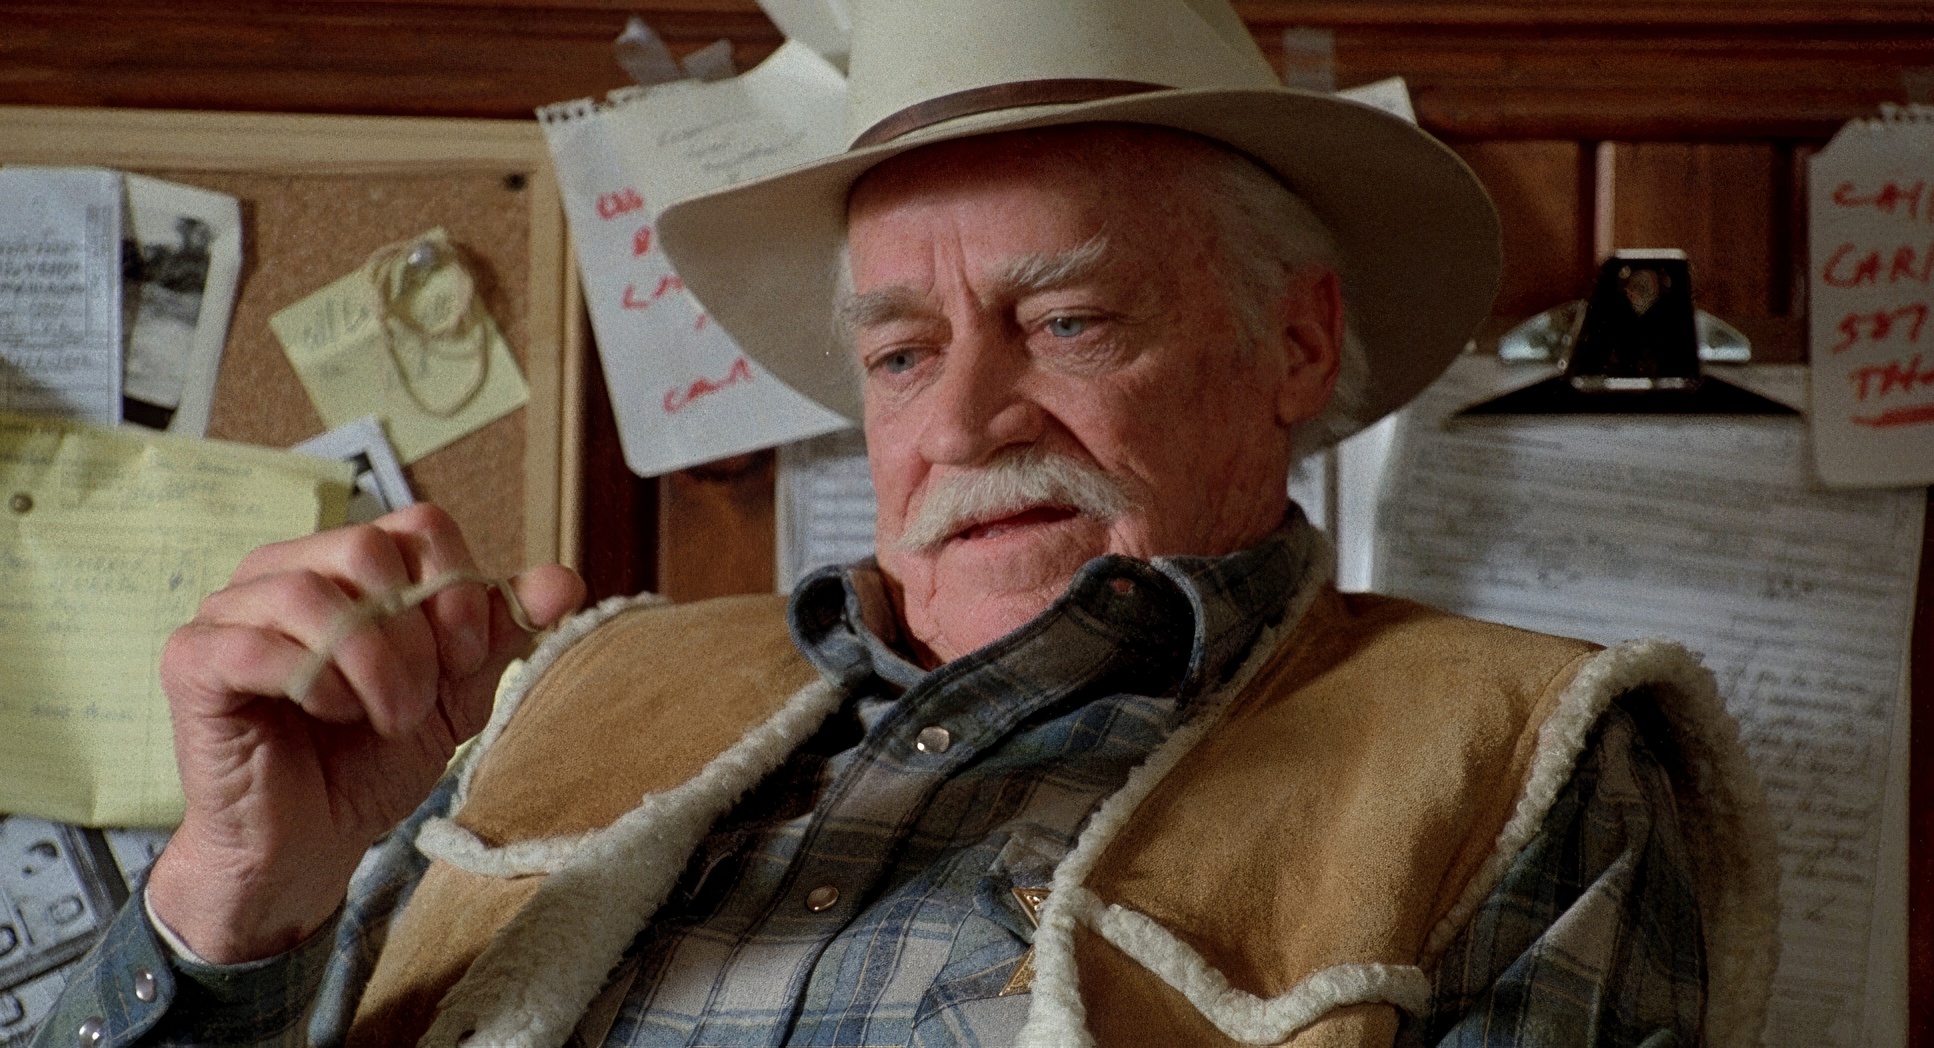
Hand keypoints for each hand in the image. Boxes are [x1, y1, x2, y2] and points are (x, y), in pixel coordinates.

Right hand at [144, 504, 583, 962]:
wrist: (310, 844)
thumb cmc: (371, 758)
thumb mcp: (454, 693)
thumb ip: (501, 633)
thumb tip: (564, 580)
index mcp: (346, 566)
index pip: (418, 525)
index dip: (459, 590)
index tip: (468, 660)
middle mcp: (283, 571)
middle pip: (366, 548)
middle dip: (415, 632)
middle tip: (422, 699)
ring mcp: (229, 612)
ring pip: (309, 593)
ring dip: (370, 665)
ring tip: (387, 718)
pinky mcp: (193, 662)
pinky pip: (253, 645)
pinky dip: (313, 683)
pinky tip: (332, 716)